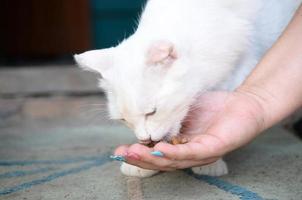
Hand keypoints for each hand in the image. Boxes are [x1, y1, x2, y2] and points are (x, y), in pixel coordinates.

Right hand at [114, 90, 266, 170]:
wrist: (245, 102)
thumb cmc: (213, 106)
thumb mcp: (181, 108)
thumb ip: (164, 115)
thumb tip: (142, 115)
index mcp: (179, 145)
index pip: (156, 153)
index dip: (137, 154)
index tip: (118, 151)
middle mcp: (188, 153)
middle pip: (162, 161)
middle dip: (140, 159)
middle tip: (122, 154)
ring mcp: (201, 153)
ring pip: (174, 161)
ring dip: (153, 158)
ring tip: (134, 153)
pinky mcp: (214, 148)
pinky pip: (192, 152)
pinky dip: (175, 152)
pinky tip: (161, 149)